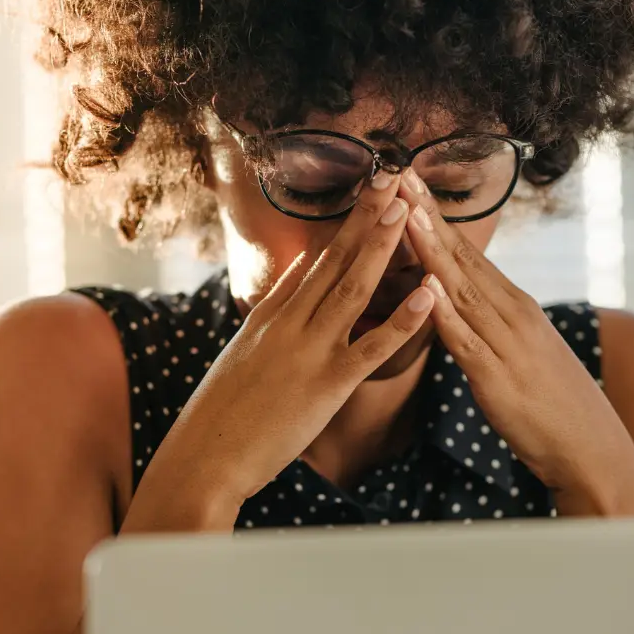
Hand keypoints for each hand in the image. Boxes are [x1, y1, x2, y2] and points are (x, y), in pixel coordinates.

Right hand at [124, 178, 436, 531]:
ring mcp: (308, 351)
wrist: (204, 457)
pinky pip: (373, 347)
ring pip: (352, 289)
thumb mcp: (240, 357)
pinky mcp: (327, 385)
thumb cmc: (219, 416)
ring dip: (382, 247)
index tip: (366, 194)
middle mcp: (288, 324)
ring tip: (406, 209)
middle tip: (392, 177)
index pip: (312, 263)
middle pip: (333, 261)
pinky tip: (429, 294)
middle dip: (365, 217)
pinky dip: (403, 320)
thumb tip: (294, 279)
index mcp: (268, 318)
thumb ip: (268, 318)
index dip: (343, 227)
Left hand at [399, 169, 633, 515]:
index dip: (435, 219)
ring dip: (432, 251)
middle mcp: (511, 314)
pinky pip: (466, 341)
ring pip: (462, 289)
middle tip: (398, 176)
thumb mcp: (517, 350)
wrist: (587, 446)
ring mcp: (506, 343)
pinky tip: (426, 290)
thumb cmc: (547, 401)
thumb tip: (457, 302)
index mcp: (512, 306)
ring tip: (406, 215)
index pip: (467, 254)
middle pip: (462, 259)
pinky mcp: (496, 378)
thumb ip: (487, 324)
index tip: (408, 184)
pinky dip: (445, 314)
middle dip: (427, 218)